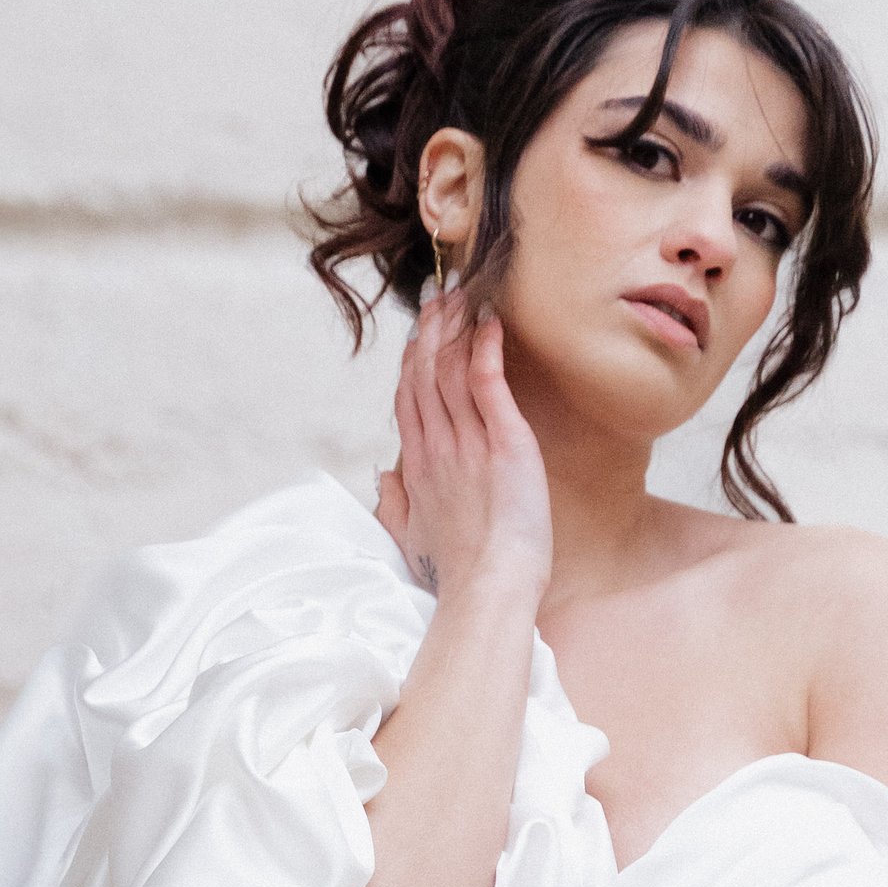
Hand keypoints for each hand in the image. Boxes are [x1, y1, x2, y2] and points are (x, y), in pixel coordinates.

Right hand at [373, 293, 551, 614]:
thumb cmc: (456, 576)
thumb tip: (384, 477)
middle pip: (426, 374)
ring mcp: (467, 443)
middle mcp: (437, 447)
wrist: (488, 590)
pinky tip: (491, 324)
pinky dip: (488, 350)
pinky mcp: (503, 443)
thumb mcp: (412, 539)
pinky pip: (489, 384)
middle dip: (430, 331)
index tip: (416, 335)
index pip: (409, 401)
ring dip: (455, 329)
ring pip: (452, 370)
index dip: (411, 363)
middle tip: (438, 296)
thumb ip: (395, 503)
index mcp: (417, 468)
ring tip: (462, 296)